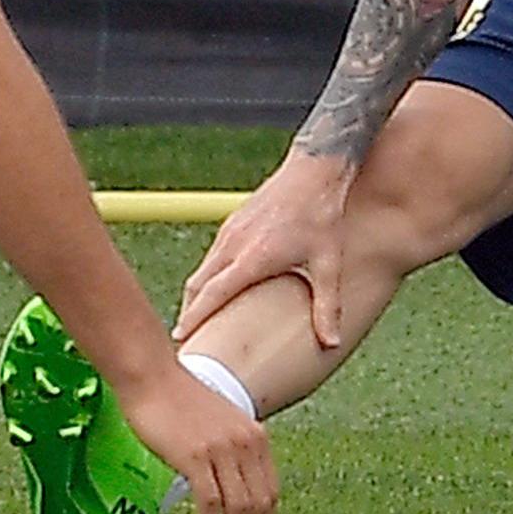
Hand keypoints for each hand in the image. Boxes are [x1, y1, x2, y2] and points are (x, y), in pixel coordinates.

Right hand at [113, 366, 277, 513]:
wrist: (151, 376)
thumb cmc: (176, 399)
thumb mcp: (217, 424)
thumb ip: (229, 452)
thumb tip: (230, 489)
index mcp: (255, 436)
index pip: (271, 492)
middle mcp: (245, 443)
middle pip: (260, 506)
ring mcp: (222, 449)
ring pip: (239, 509)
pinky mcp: (195, 455)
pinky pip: (211, 501)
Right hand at [177, 154, 351, 348]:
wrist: (315, 170)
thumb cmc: (323, 215)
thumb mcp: (329, 263)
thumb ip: (328, 306)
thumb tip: (332, 343)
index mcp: (253, 257)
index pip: (212, 294)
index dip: (194, 318)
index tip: (180, 339)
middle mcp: (234, 244)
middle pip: (198, 285)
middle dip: (189, 313)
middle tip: (187, 341)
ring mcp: (231, 230)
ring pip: (202, 270)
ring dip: (196, 295)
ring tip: (198, 320)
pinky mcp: (233, 222)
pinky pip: (212, 256)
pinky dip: (207, 277)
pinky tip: (217, 288)